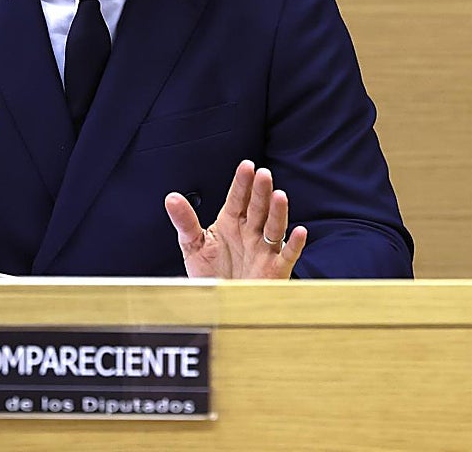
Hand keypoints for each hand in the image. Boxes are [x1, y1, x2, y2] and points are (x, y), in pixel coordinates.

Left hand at [165, 159, 306, 278]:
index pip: (238, 198)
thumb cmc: (210, 273)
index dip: (242, 183)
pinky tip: (300, 232)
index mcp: (230, 222)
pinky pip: (287, 255)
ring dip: (278, 212)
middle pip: (257, 208)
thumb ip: (185, 221)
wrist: (219, 304)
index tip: (246, 166)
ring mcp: (264, 249)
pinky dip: (294, 244)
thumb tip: (171, 198)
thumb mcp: (192, 245)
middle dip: (260, 191)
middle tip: (263, 174)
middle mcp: (250, 232)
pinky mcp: (275, 269)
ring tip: (279, 195)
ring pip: (274, 226)